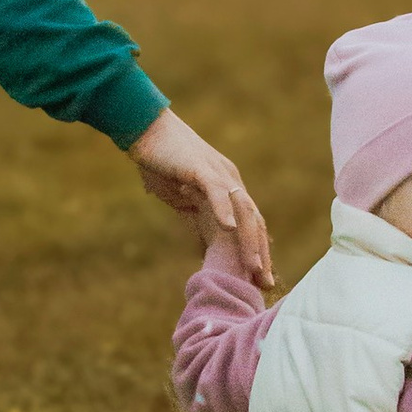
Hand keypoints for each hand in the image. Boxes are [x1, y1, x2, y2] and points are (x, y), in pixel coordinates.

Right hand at [128, 109, 271, 285]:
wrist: (146, 129)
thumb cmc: (161, 162)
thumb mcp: (182, 197)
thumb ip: (196, 217)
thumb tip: (202, 242)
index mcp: (228, 187)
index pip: (250, 223)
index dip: (257, 250)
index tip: (260, 278)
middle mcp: (230, 180)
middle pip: (253, 220)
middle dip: (260, 252)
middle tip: (265, 282)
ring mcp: (218, 174)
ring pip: (241, 209)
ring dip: (248, 239)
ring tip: (253, 265)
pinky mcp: (200, 168)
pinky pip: (216, 191)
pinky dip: (223, 210)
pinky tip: (228, 228)